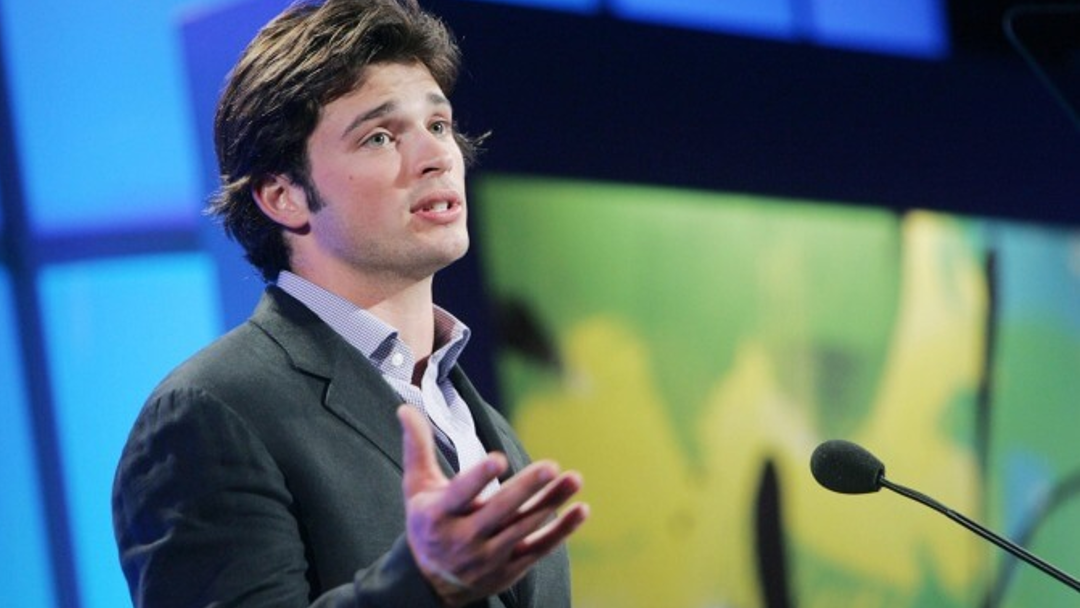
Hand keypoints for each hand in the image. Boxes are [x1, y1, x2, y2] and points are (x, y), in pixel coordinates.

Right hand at [397, 405, 588, 606]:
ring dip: (551, 503)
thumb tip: (405, 408)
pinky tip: (580, 510)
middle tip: (551, 466)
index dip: (478, 477)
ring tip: (574, 478)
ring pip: (524, 527)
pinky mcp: (510, 568)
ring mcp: (489, 556)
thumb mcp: (416, 488)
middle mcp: (463, 538)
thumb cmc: (426, 523)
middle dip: (525, 489)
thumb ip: (417, 448)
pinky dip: (561, 531)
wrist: (430, 582)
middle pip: (499, 511)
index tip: (498, 458)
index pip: (459, 494)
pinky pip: (540, 549)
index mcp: (438, 515)